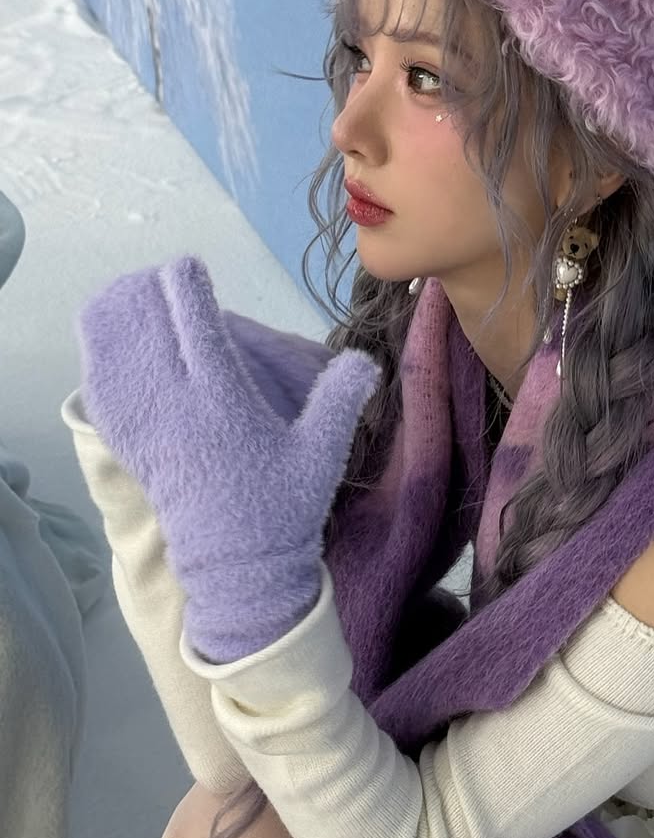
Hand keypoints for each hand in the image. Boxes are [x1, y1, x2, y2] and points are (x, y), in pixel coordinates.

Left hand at [77, 256, 381, 661]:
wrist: (240, 571)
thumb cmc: (282, 510)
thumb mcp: (322, 454)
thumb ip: (341, 400)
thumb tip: (366, 360)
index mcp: (225, 401)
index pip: (198, 326)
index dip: (190, 288)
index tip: (188, 266)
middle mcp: (181, 408)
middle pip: (154, 333)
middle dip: (153, 297)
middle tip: (160, 279)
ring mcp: (154, 430)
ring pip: (126, 361)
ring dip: (125, 327)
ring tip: (128, 301)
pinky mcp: (138, 452)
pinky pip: (109, 400)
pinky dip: (102, 370)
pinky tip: (104, 355)